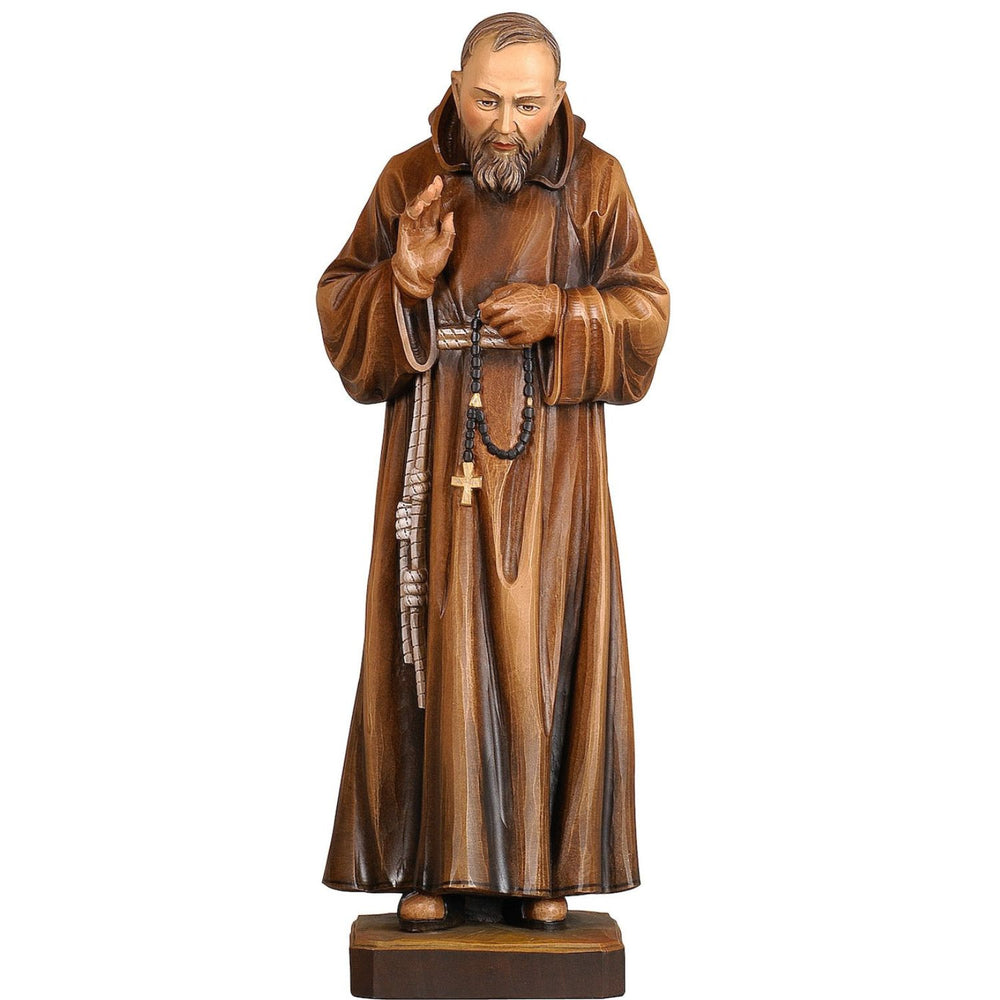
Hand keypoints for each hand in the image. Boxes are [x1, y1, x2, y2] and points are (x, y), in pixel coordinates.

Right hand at [392, 175, 455, 299]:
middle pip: (427, 204)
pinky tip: (421, 204)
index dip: (438, 195)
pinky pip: (409, 217)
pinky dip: (415, 209)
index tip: (441, 182)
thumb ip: (448, 231)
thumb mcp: (445, 247)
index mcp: (432, 227)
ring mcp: (412, 227)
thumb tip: (450, 214)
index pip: (435, 206)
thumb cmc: (432, 264)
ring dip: (424, 198)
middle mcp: (422, 224)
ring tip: (431, 190)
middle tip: (437, 181)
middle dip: (432, 192)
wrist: (417, 277)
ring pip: (418, 207)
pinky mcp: (404, 231)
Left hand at [478, 283, 563, 344]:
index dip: (484, 315)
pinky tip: (517, 331)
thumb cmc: (536, 296)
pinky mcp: (527, 336)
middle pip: (494, 323)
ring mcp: (521, 327)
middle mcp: (514, 315)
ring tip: (511, 324)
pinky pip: (512, 341)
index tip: (486, 316)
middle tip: (500, 319)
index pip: (488, 311)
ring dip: (503, 329)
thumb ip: (498, 295)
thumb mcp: (517, 288)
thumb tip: (482, 305)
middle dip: (494, 322)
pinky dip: (512, 337)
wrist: (555, 307)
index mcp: (510, 302)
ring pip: (502, 333)